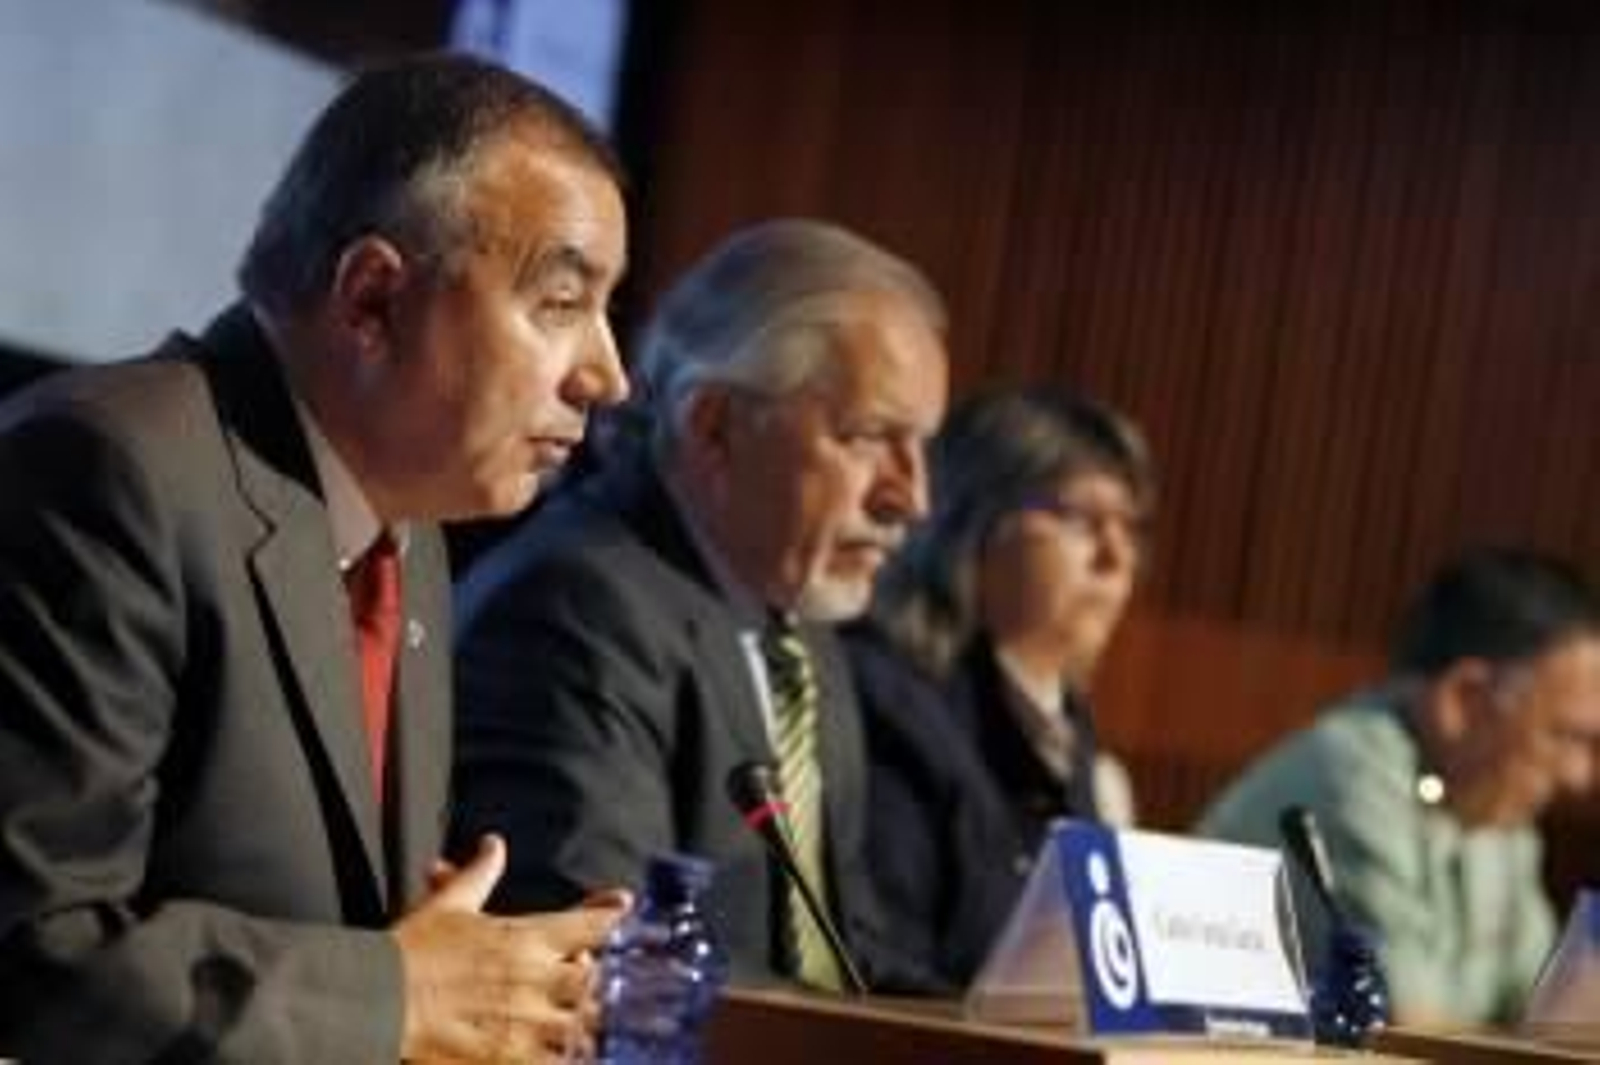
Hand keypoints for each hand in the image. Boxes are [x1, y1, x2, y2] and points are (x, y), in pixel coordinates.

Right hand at [393, 834, 627, 1063]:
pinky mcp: (508, 1056)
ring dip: (587, 1026)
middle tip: (599, 985)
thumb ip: (479, 874)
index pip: (591, 925)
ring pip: (582, 1027)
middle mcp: (535, 978)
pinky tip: (567, 1055)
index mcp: (527, 937)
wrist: (377, 998)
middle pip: (597, 982)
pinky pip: (554, 1061)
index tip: (627, 913)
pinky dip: (563, 1058)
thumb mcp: (450, 905)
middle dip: (602, 984)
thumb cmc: (412, 951)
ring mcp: (525, 1020)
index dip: (614, 919)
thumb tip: (493, 845)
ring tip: (592, 1029)